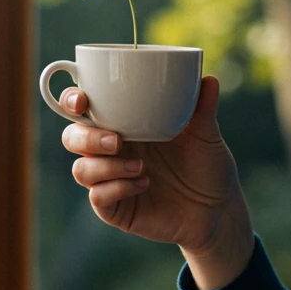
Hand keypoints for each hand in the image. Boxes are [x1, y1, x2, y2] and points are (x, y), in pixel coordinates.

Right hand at [60, 74, 250, 253]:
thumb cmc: (208, 166)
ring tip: (141, 167)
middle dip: (85, 136)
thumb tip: (209, 80)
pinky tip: (144, 184)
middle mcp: (113, 150)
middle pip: (72, 137)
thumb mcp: (207, 135)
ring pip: (81, 169)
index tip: (82, 101)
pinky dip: (117, 188)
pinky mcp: (117, 209)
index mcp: (126, 123)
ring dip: (105, 166)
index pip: (84, 107)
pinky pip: (98, 197)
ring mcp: (111, 179)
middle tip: (117, 140)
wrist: (218, 209)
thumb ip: (203, 109)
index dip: (71, 100)